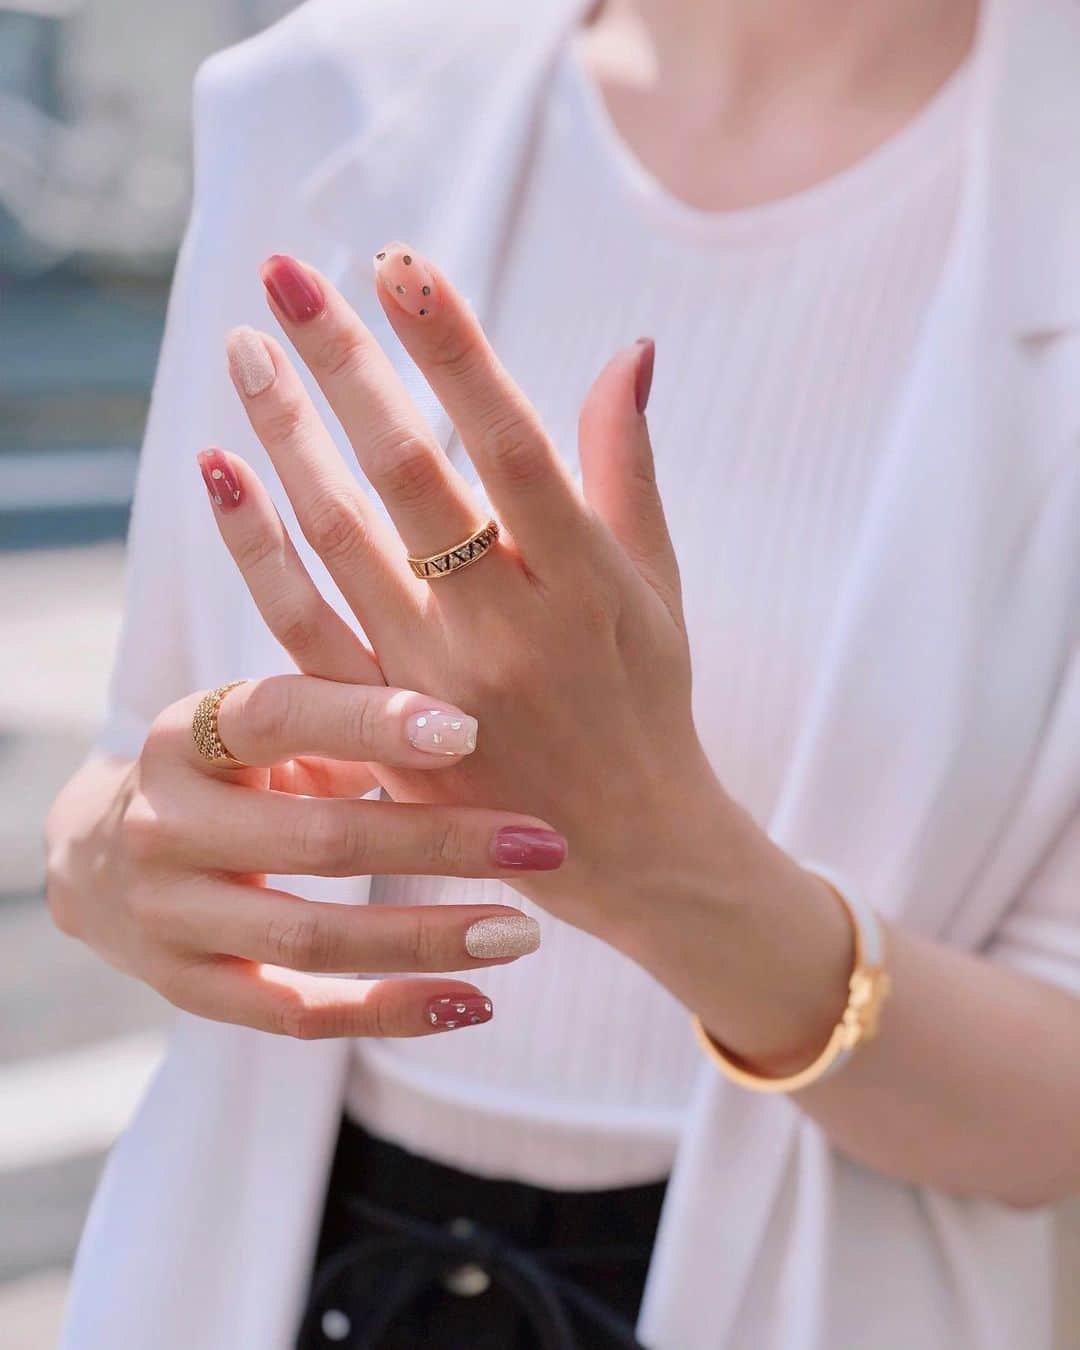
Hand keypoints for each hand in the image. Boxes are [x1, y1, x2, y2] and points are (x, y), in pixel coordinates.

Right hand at [44, 672, 562, 1038]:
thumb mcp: (258, 725)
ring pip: (312, 938)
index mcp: (188, 734)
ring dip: (428, 938)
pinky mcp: (188, 989)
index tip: (468, 731)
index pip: (278, 717)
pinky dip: (390, 1012)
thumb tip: (476, 715)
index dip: (371, 722)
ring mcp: (170, 916)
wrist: (96, 855)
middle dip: (441, 841)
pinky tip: (472, 1002)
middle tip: (541, 843)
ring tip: (522, 933)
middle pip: (317, 840)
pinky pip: (298, 1013)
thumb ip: (343, 715)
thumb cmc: (224, 771)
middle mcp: (168, 824)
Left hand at [205, 246, 739, 943]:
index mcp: (588, 585)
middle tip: (288, 272)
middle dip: (346, 367)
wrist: (625, 845)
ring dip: (287, 435)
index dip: (456, 353)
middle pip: (412, 479)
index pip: (515, 447)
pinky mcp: (382, 726)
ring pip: (343, 539)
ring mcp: (435, 683)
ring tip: (245, 347)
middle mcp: (509, 631)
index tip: (401, 264)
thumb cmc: (647, 699)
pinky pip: (302, 626)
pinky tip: (220, 469)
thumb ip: (629, 467)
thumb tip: (630, 347)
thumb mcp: (658, 585)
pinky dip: (256, 547)